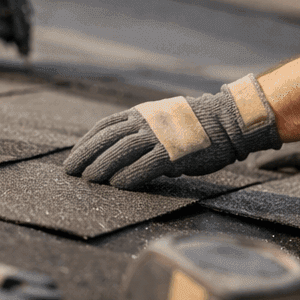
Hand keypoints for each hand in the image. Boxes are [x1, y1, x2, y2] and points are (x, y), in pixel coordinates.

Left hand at [63, 75, 281, 189]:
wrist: (227, 122)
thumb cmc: (195, 127)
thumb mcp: (162, 120)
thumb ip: (142, 134)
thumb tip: (123, 158)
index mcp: (142, 113)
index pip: (105, 126)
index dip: (86, 142)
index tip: (73, 157)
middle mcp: (147, 121)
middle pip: (107, 138)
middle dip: (86, 155)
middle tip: (71, 172)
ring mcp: (160, 135)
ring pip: (122, 150)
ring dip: (102, 166)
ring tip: (89, 180)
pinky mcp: (175, 152)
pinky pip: (146, 164)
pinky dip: (130, 175)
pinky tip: (118, 185)